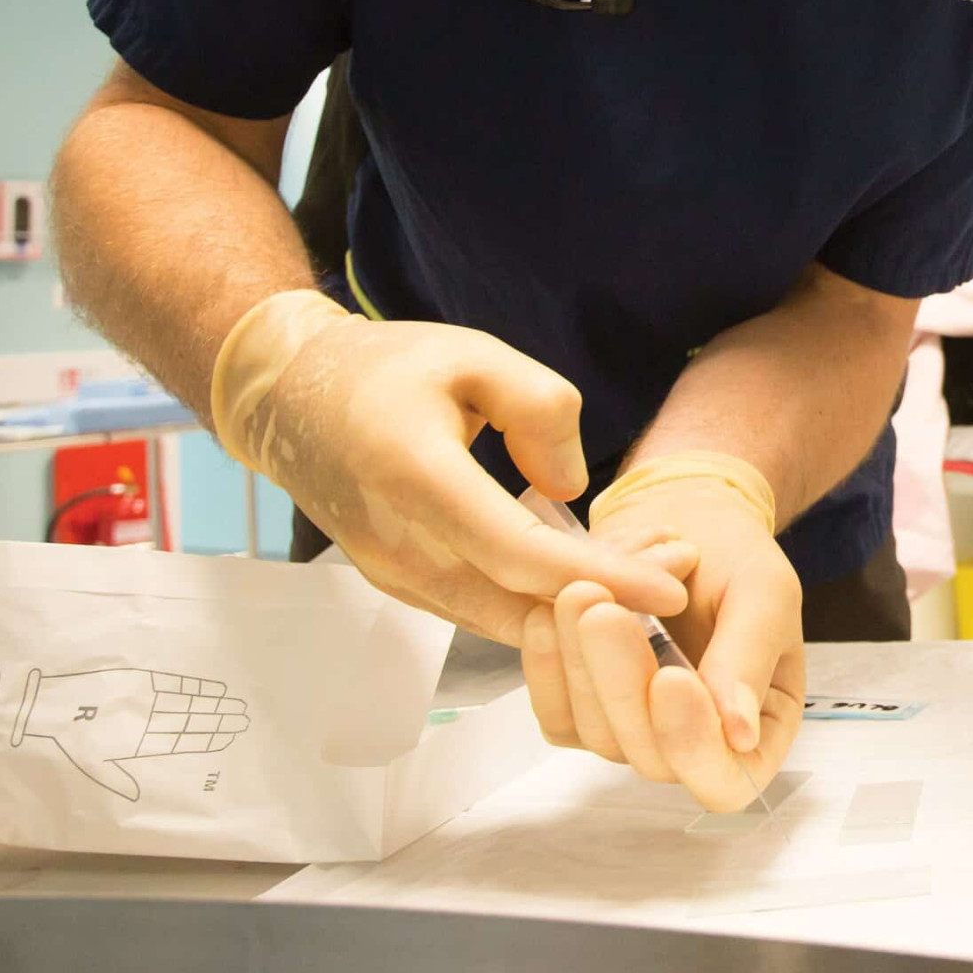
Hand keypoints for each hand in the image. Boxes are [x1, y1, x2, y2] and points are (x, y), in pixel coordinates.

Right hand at [211, 290, 688, 643]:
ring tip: (654, 572)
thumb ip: (539, 408)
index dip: (600, 578)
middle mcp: (398, 544)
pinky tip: (594, 575)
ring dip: (577, 610)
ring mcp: (393, 574)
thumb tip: (572, 488)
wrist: (289, 399)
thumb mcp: (473, 354)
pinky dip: (539, 602)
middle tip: (683, 574)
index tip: (669, 588)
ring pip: (502, 618)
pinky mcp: (401, 584)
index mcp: (413, 477)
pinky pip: (481, 607)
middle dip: (608, 603)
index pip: (518, 553)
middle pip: (517, 603)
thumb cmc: (385, 368)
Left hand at [521, 453, 806, 810]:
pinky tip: (546, 616)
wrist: (684, 523)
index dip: (696, 745)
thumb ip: (750, 656)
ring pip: (600, 737)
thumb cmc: (735, 558)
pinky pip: (559, 716)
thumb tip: (741, 733)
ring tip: (580, 592)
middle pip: (655, 761)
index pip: (729, 781)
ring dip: (582, 668)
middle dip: (625, 687)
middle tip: (605, 611)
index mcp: (761, 729)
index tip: (671, 678)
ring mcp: (638, 734)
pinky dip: (549, 669)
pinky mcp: (587, 713)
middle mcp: (699, 746)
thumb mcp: (763, 591)